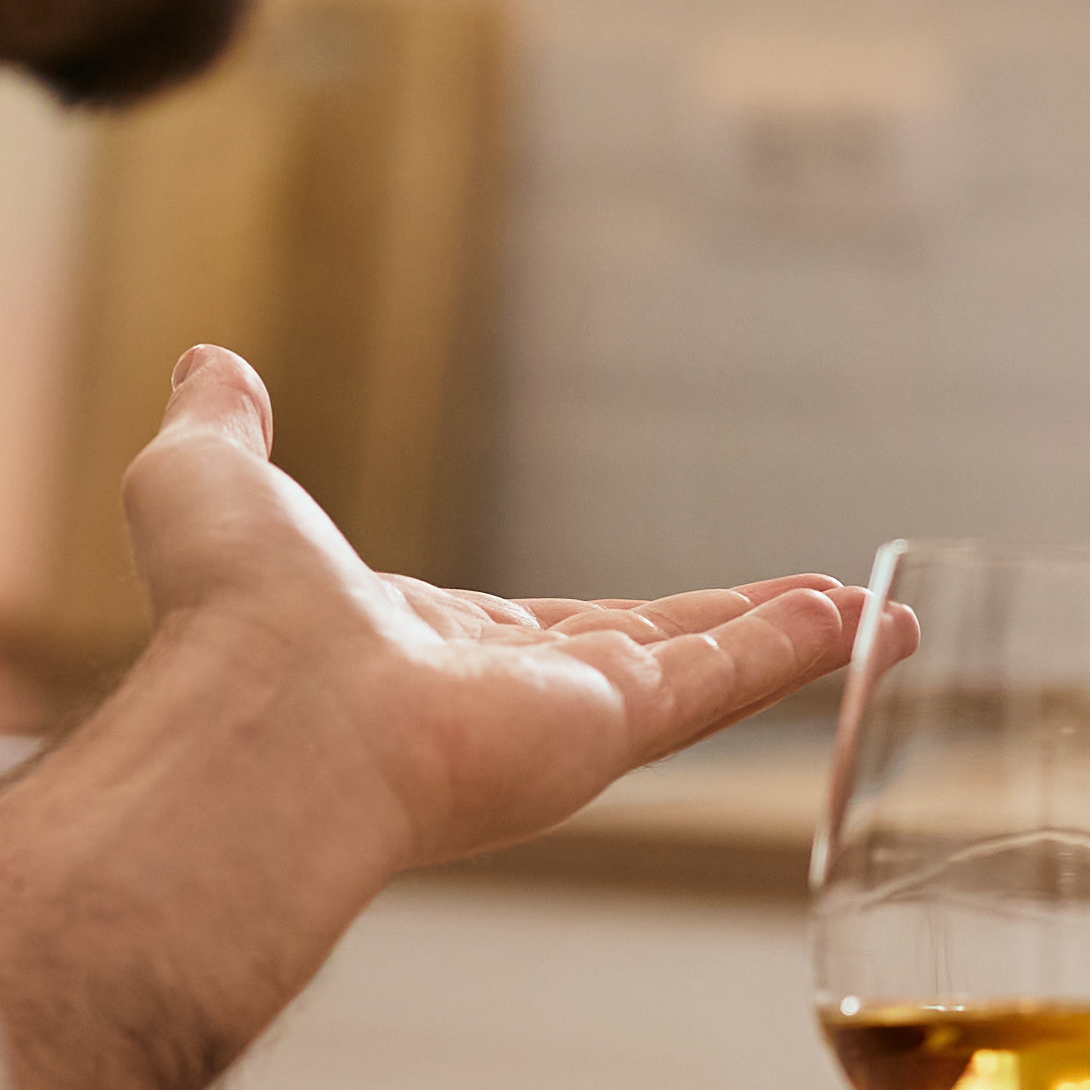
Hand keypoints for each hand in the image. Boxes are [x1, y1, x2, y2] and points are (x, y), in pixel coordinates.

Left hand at [113, 347, 859, 874]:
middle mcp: (507, 693)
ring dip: (796, 642)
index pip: (547, 629)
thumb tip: (209, 363)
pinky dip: (803, 653)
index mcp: (425, 644)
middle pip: (652, 652)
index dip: (618, 620)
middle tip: (817, 611)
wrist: (262, 710)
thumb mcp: (208, 482)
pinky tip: (870, 628)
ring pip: (708, 668)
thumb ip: (223, 426)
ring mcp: (566, 716)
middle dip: (739, 635)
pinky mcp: (612, 726)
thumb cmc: (226, 617)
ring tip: (880, 618)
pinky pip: (728, 679)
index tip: (671, 610)